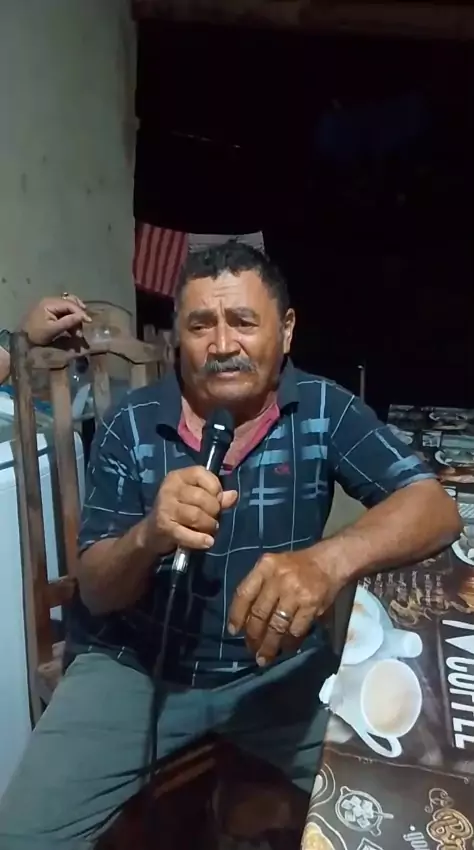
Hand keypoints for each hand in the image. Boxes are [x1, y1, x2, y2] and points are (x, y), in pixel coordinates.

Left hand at [21, 295, 90, 345]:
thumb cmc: (37, 334)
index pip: (70, 304)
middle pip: (71, 303)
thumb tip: (84, 316)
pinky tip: (73, 327)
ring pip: (69, 305)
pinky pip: (65, 310)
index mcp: (49, 303)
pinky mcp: (52, 310)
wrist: (23, 338)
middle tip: (82, 328)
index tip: (89, 322)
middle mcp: (51, 300)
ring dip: (76, 316)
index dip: (80, 312)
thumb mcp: (53, 330)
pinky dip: (71, 317)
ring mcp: (51, 304)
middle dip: (78, 315)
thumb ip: (68, 322)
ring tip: (78, 329)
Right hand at [145, 466, 237, 553]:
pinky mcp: (163, 526)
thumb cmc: (180, 511)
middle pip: (202, 498)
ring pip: (196, 516)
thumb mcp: (196, 498)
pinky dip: (200, 540)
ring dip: (209, 526)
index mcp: (178, 477)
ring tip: (210, 529)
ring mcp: (165, 507)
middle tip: (214, 519)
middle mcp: (169, 489)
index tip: (217, 499)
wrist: (153, 532)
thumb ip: (216, 496)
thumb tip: (233, 495)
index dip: (215, 488)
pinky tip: (208, 542)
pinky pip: (187, 534)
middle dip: (214, 511)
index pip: (202, 474)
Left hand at [227, 549, 342, 666]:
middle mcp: (278, 579)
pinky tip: (285, 648)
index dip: (236, 615)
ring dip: (269, 645)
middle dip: (253, 636)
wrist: (330, 562)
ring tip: (264, 657)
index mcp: (265, 566)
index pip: (244, 593)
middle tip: (251, 649)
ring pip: (276, 626)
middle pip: (259, 614)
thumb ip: (259, 585)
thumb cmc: (297, 565)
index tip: (233, 631)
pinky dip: (289, 643)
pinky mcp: (311, 606)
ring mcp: (295, 593)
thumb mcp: (273, 566)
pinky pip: (295, 630)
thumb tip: (246, 619)